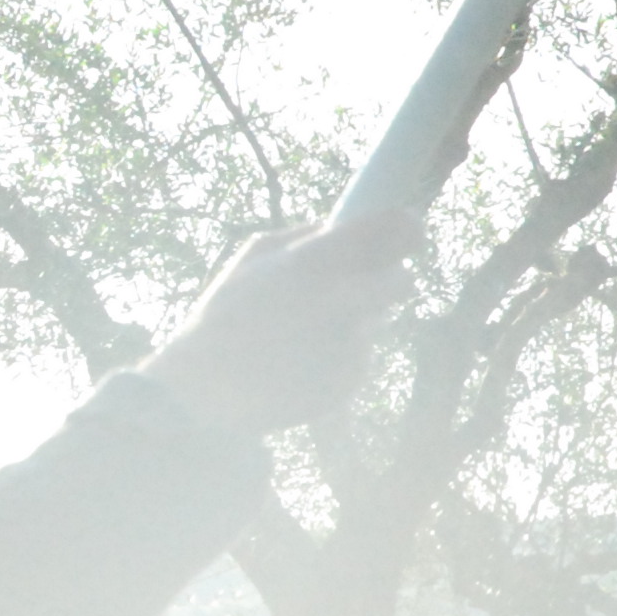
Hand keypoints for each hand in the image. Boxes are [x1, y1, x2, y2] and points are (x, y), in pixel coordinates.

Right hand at [136, 210, 413, 437]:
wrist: (205, 390)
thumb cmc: (225, 314)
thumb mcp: (253, 256)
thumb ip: (303, 235)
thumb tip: (341, 224)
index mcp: (313, 262)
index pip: (387, 232)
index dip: (404, 226)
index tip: (411, 226)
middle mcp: (338, 302)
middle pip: (402, 282)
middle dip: (393, 280)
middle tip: (371, 283)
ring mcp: (347, 344)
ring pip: (373, 322)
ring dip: (352, 322)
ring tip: (302, 334)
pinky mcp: (348, 380)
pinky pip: (356, 357)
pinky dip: (337, 356)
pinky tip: (300, 361)